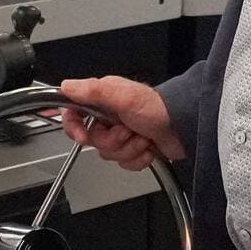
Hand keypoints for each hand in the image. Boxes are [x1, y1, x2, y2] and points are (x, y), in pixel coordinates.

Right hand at [58, 76, 185, 170]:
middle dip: (112, 141)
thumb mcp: (122, 96)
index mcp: (104, 99)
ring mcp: (122, 133)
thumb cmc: (157, 108)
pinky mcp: (134, 149)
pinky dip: (138, 159)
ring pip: (108, 154)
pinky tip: (148, 148)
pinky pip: (124, 163)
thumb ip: (92, 91)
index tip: (83, 136)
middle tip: (127, 131)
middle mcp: (110, 116)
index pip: (74, 113)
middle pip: (93, 140)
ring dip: (128, 149)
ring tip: (142, 138)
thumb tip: (66, 86)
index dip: (74, 127)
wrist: (185, 128)